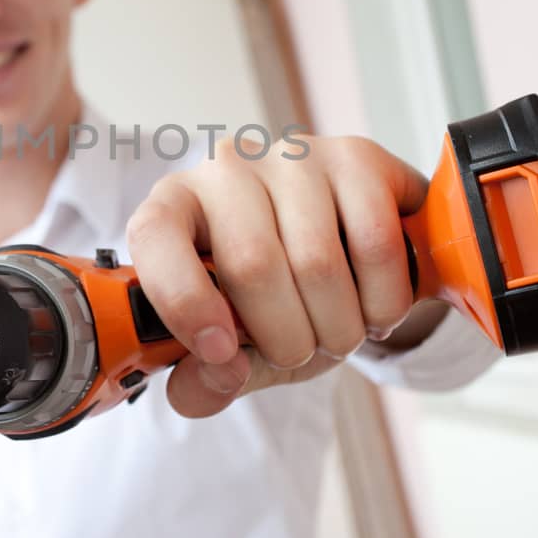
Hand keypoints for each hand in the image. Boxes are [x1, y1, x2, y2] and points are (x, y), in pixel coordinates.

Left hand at [125, 133, 429, 417]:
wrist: (351, 256)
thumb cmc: (276, 300)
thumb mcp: (237, 349)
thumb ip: (208, 380)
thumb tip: (219, 376)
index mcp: (175, 207)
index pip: (154, 234)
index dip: (183, 299)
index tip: (219, 352)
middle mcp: (227, 169)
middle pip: (251, 264)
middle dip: (285, 339)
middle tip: (299, 353)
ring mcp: (293, 158)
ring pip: (317, 262)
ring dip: (338, 328)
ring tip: (339, 334)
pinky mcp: (355, 157)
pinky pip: (375, 243)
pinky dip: (383, 301)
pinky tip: (376, 308)